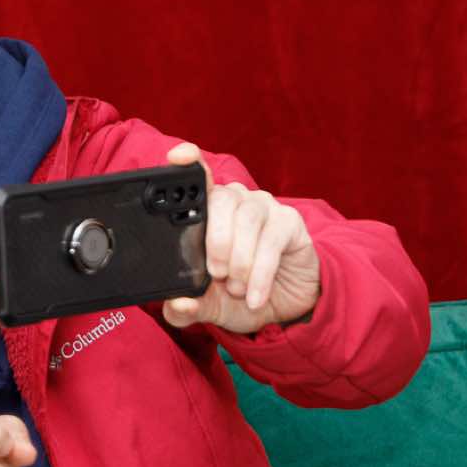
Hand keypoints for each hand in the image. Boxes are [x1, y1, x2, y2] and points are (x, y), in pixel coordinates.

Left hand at [160, 142, 320, 333]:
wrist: (286, 308)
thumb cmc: (241, 296)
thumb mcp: (210, 307)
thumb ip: (186, 310)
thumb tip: (176, 305)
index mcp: (209, 212)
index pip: (198, 179)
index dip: (189, 163)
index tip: (178, 157)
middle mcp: (236, 201)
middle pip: (221, 199)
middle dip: (216, 240)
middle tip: (216, 274)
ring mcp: (264, 208)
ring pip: (247, 218)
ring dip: (239, 259)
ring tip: (236, 287)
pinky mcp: (289, 222)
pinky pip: (272, 240)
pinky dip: (260, 272)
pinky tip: (254, 295)